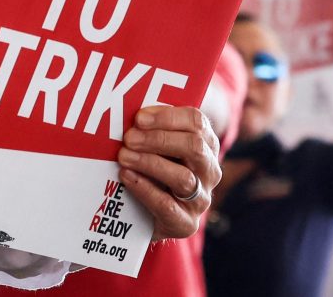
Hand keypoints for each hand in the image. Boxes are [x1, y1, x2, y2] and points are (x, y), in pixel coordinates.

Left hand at [116, 105, 219, 238]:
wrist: (146, 217)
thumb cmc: (149, 170)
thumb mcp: (153, 147)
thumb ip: (149, 128)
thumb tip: (124, 108)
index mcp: (204, 145)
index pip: (197, 122)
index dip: (168, 116)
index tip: (139, 117)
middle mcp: (208, 171)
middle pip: (194, 147)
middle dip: (158, 139)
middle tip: (129, 137)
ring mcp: (200, 199)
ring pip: (183, 177)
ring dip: (150, 163)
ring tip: (123, 156)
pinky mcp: (186, 223)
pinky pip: (168, 206)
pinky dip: (144, 189)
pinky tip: (126, 177)